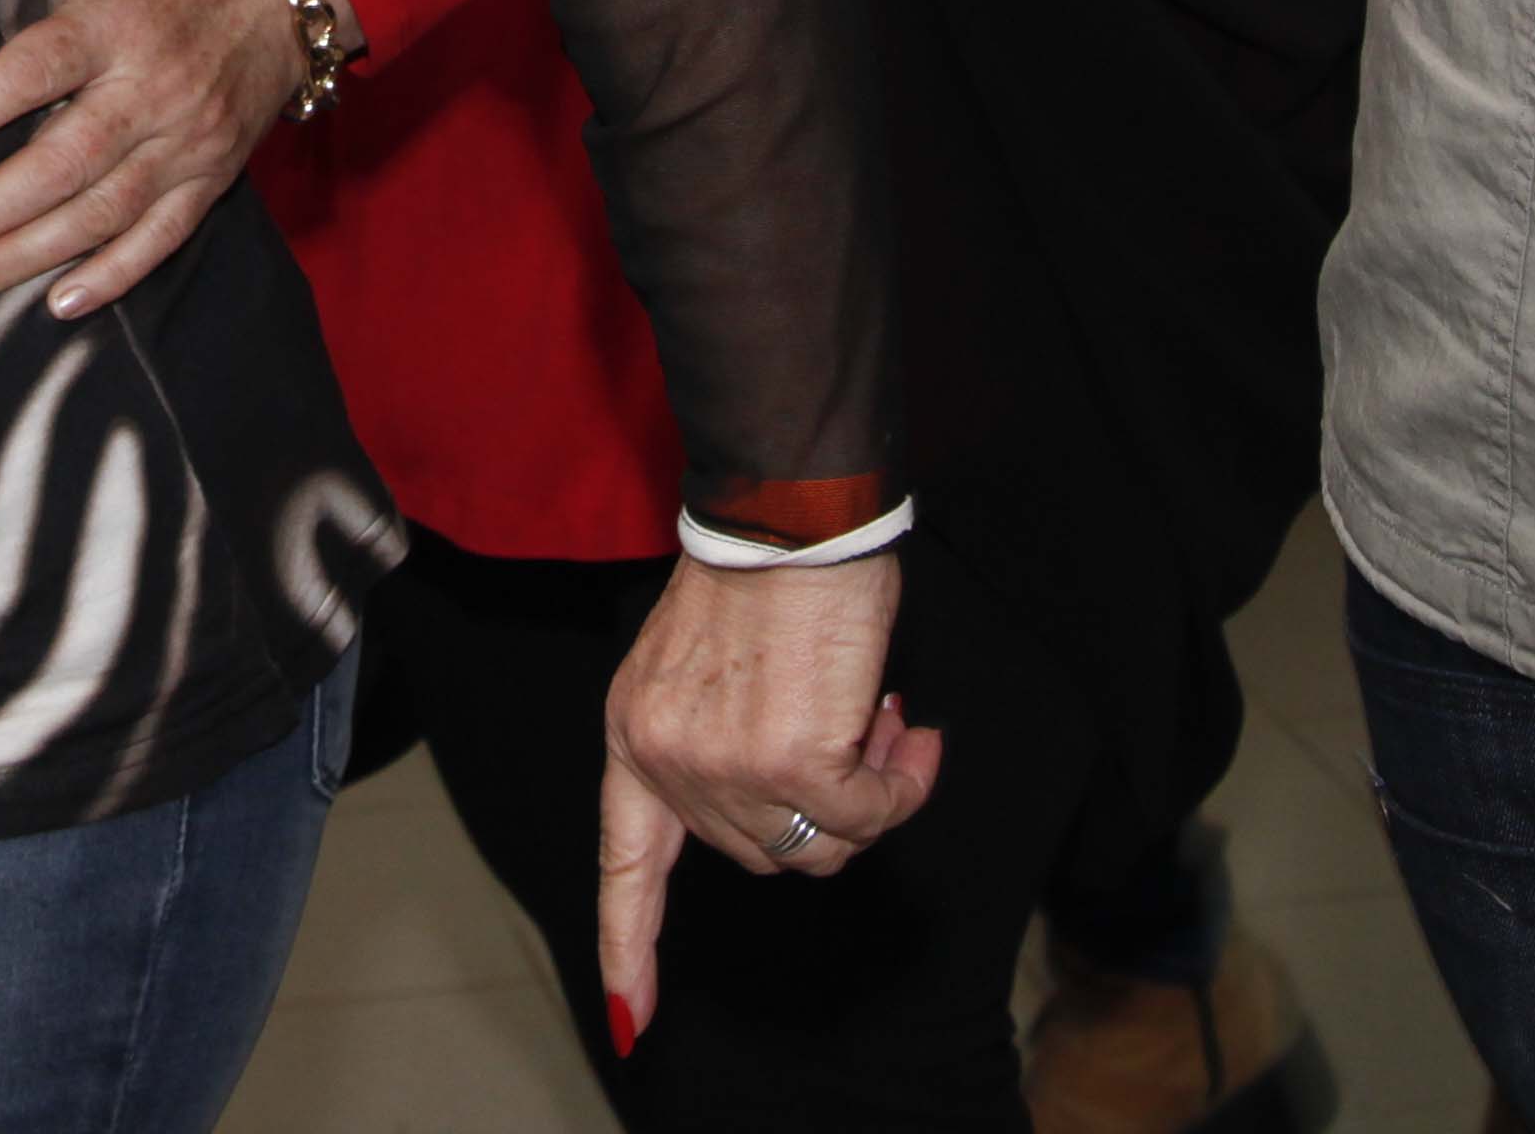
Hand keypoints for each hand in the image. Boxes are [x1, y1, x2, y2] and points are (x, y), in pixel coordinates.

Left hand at [0, 0, 321, 319]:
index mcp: (116, 22)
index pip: (35, 72)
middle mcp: (151, 89)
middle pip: (63, 162)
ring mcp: (187, 140)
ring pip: (103, 211)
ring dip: (31, 253)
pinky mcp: (213, 173)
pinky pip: (163, 235)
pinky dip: (114, 274)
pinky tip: (60, 304)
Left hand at [594, 553, 937, 1045]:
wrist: (785, 514)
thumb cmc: (760, 568)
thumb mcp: (702, 663)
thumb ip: (723, 736)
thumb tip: (805, 797)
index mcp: (633, 737)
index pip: (626, 869)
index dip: (632, 951)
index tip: (629, 1020)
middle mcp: (668, 763)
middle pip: (763, 852)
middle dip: (822, 807)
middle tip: (861, 731)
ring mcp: (728, 771)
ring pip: (821, 844)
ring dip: (869, 791)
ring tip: (883, 717)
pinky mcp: (794, 765)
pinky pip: (867, 814)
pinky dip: (901, 784)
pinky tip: (908, 733)